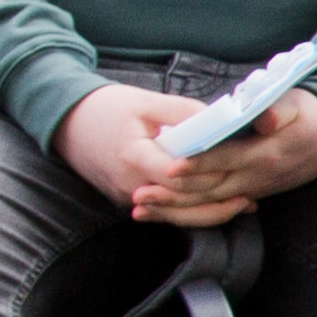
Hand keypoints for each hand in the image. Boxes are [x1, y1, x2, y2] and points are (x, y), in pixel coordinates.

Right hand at [57, 82, 316, 227]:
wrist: (64, 122)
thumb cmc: (104, 107)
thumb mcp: (144, 101)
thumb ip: (183, 112)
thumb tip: (220, 122)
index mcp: (133, 156)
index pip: (178, 177)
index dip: (208, 175)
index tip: (235, 167)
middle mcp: (130, 183)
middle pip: (182, 203)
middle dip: (218, 198)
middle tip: (252, 191)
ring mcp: (128, 195)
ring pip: (176, 215)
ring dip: (211, 212)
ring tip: (243, 204)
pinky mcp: (129, 199)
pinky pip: (165, 211)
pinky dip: (192, 210)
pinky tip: (216, 204)